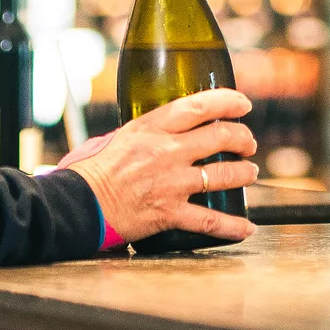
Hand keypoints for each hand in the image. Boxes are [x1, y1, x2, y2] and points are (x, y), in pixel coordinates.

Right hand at [65, 89, 258, 245]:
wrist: (79, 204)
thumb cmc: (92, 171)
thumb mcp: (120, 137)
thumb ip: (148, 132)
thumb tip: (167, 131)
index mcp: (152, 127)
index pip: (199, 106)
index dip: (228, 102)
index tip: (243, 104)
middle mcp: (166, 152)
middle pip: (220, 137)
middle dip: (242, 138)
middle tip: (248, 143)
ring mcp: (171, 183)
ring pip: (222, 174)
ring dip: (243, 173)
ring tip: (250, 173)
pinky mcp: (169, 213)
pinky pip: (209, 220)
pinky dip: (232, 225)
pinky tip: (247, 227)